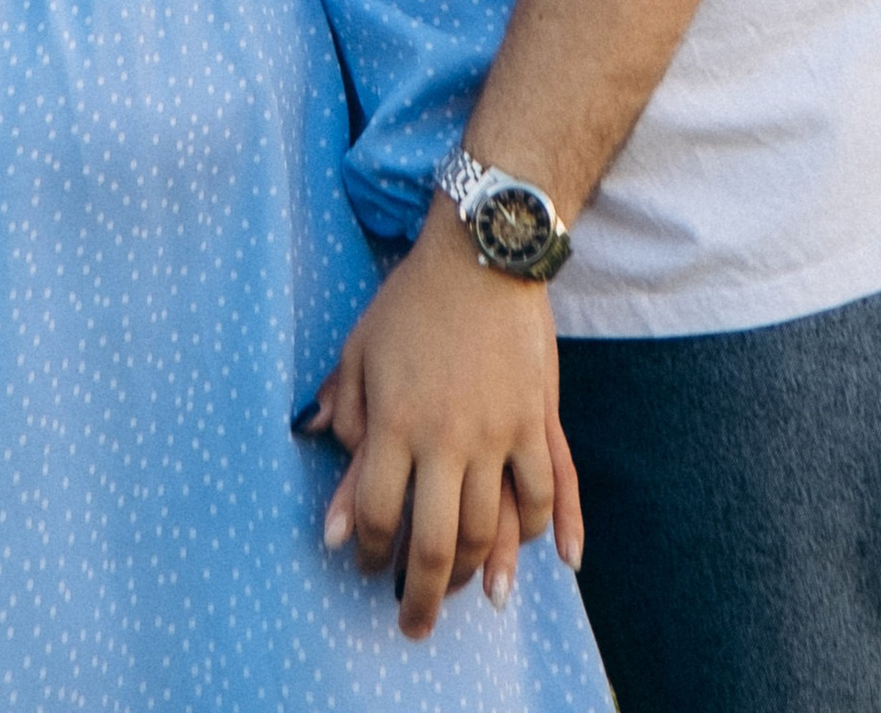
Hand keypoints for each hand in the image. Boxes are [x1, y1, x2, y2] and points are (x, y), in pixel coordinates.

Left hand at [306, 203, 575, 640]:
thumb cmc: (411, 302)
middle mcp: (448, 438)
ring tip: (468, 595)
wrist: (481, 255)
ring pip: (494, 528)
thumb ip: (343, 416)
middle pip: (436, 541)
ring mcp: (498, 431)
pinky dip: (554, 529)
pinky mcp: (537, 419)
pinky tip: (554, 560)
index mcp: (395, 422)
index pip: (379, 514)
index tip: (366, 563)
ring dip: (480, 571)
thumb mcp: (360, 350)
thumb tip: (326, 485)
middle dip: (422, 595)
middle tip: (414, 625)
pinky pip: (550, 489)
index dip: (369, 550)